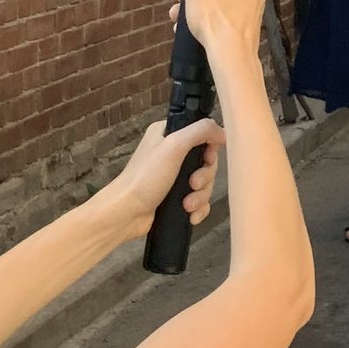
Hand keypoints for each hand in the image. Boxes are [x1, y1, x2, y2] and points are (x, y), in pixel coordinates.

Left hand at [96, 115, 223, 237]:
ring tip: (187, 205)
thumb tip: (223, 132)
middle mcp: (172, 153)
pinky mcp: (176, 198)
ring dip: (200, 196)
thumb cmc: (147, 177)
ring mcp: (174, 178)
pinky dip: (198, 208)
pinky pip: (200, 201)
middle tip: (193, 184)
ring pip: (204, 184)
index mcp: (168, 135)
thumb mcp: (173, 146)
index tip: (207, 159)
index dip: (210, 148)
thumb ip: (200, 132)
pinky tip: (190, 215)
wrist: (126, 214)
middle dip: (204, 177)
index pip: (202, 134)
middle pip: (206, 162)